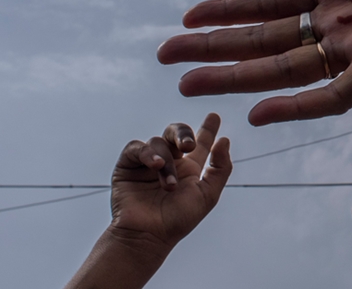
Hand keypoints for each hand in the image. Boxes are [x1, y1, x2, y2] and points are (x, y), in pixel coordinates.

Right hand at [108, 113, 231, 253]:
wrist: (148, 235)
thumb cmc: (178, 219)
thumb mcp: (208, 194)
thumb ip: (220, 168)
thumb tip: (224, 140)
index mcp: (190, 168)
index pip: (200, 142)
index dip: (207, 128)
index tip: (214, 116)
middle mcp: (170, 162)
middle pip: (177, 133)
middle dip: (183, 133)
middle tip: (188, 146)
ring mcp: (148, 163)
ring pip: (159, 142)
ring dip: (166, 163)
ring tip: (169, 186)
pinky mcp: (127, 166)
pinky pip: (136, 148)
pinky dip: (146, 153)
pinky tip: (155, 165)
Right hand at [158, 0, 351, 124]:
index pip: (276, 0)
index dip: (233, 7)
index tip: (189, 14)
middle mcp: (343, 21)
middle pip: (266, 37)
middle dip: (215, 47)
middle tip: (164, 55)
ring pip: (284, 67)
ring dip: (236, 76)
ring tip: (189, 84)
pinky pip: (332, 94)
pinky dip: (296, 106)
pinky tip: (259, 115)